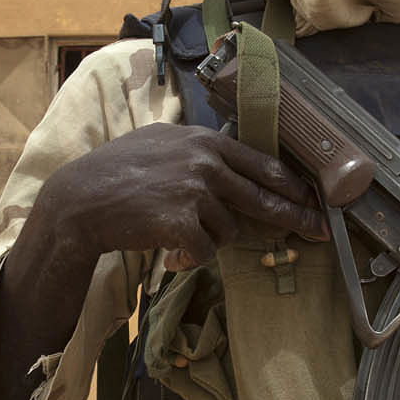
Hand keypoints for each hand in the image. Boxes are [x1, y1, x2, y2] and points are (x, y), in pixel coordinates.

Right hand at [38, 124, 327, 269]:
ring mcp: (195, 191)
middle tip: (320, 232)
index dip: (292, 185)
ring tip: (176, 236)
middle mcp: (205, 162)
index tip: (312, 199)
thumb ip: (196, 150)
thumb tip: (229, 162)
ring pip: (229, 230)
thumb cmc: (114, 173)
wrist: (79, 201)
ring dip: (208, 241)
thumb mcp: (159, 143)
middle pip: (264, 196)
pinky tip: (171, 254)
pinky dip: (190, 258)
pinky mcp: (182, 221)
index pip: (263, 163)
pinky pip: (206, 251)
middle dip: (295, 217)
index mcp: (204, 141)